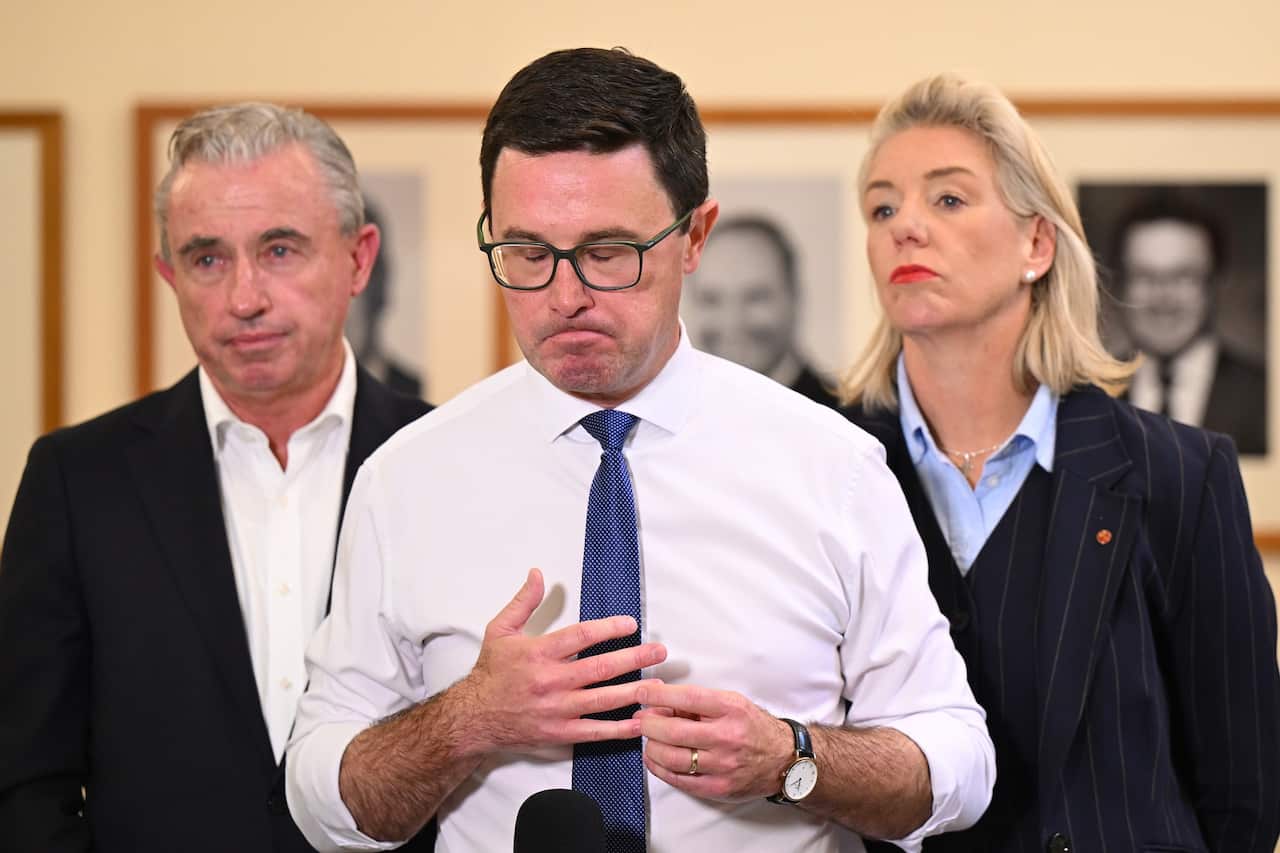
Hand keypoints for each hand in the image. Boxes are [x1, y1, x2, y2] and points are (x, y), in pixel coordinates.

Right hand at [461, 569, 667, 753]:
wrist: (473, 717)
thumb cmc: (491, 672)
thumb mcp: (501, 630)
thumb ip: (523, 601)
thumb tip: (537, 574)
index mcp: (539, 653)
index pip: (580, 637)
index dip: (608, 628)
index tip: (631, 624)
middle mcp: (551, 681)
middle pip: (601, 667)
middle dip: (634, 658)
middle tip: (659, 651)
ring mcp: (557, 710)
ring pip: (603, 699)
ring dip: (634, 691)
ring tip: (659, 684)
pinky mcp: (560, 733)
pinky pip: (595, 731)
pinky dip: (620, 729)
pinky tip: (641, 723)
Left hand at [635, 683, 792, 801]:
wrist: (783, 759)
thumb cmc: (752, 726)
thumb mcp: (731, 703)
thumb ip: (697, 703)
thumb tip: (659, 703)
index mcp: (731, 709)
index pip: (687, 698)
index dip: (659, 695)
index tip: (641, 692)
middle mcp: (727, 737)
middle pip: (675, 731)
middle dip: (649, 724)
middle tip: (639, 720)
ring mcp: (723, 765)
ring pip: (673, 758)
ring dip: (651, 747)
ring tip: (648, 739)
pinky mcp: (718, 788)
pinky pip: (679, 780)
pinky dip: (660, 769)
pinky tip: (654, 759)